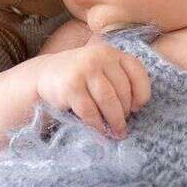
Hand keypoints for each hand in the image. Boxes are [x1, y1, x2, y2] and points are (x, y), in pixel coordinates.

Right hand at [33, 43, 149, 138]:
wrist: (45, 74)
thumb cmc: (81, 76)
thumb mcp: (102, 69)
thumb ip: (119, 80)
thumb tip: (137, 109)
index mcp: (112, 52)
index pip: (137, 72)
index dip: (141, 93)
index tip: (136, 108)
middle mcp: (99, 56)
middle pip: (122, 90)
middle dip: (125, 112)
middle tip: (123, 126)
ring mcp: (84, 69)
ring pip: (108, 101)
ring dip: (114, 121)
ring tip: (116, 133)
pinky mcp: (70, 86)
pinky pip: (90, 110)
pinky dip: (97, 124)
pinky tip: (100, 131)